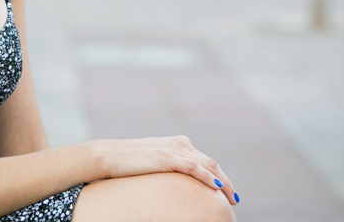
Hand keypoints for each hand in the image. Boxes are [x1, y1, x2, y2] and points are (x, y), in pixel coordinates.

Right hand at [87, 136, 238, 205]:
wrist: (108, 156)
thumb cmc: (127, 163)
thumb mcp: (153, 163)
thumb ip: (167, 166)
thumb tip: (174, 184)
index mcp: (177, 143)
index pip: (205, 160)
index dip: (218, 175)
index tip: (226, 191)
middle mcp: (179, 143)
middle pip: (211, 162)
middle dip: (226, 181)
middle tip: (235, 198)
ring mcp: (173, 149)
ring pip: (208, 165)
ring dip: (223, 181)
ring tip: (232, 197)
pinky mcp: (167, 157)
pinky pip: (194, 167)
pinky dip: (208, 177)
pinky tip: (218, 187)